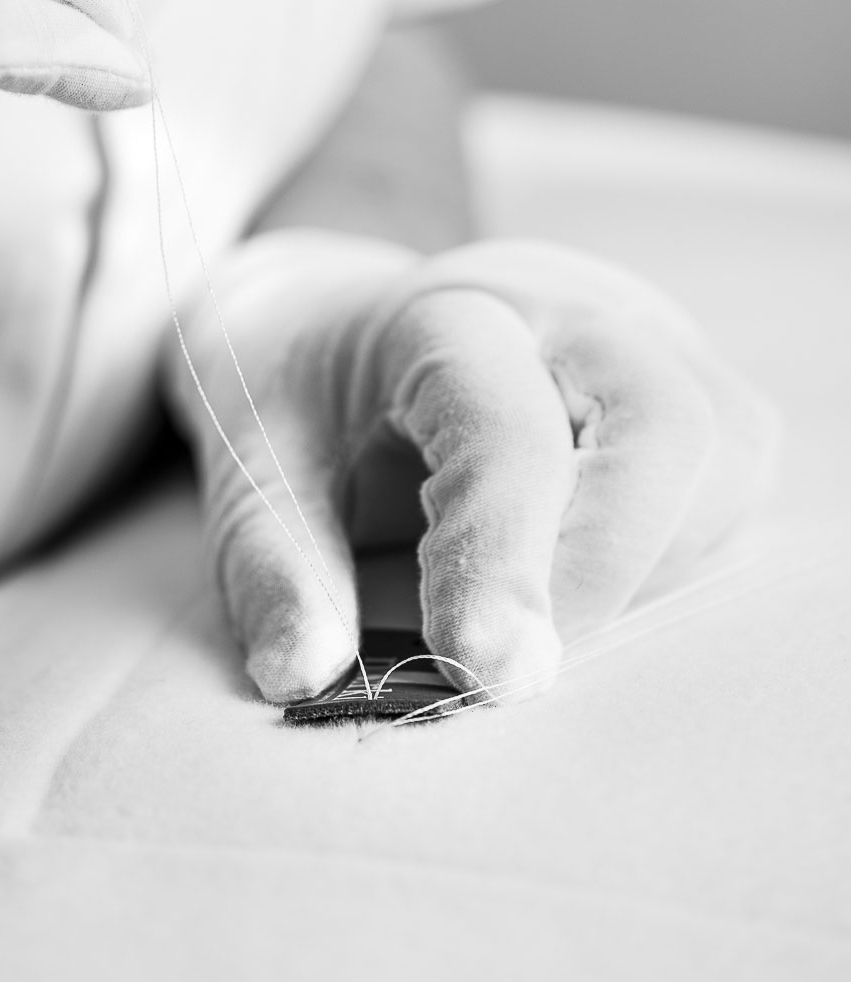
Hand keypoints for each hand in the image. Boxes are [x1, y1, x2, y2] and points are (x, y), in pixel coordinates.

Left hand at [164, 230, 777, 702]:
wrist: (331, 322)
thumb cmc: (296, 399)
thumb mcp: (250, 464)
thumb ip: (272, 566)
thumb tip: (303, 675)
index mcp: (438, 315)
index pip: (503, 427)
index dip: (503, 556)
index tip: (487, 673)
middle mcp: (560, 306)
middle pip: (667, 423)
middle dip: (608, 567)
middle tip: (514, 653)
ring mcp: (638, 334)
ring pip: (724, 452)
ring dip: (647, 564)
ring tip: (530, 595)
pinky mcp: (684, 379)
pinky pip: (731, 475)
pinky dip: (671, 550)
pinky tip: (577, 565)